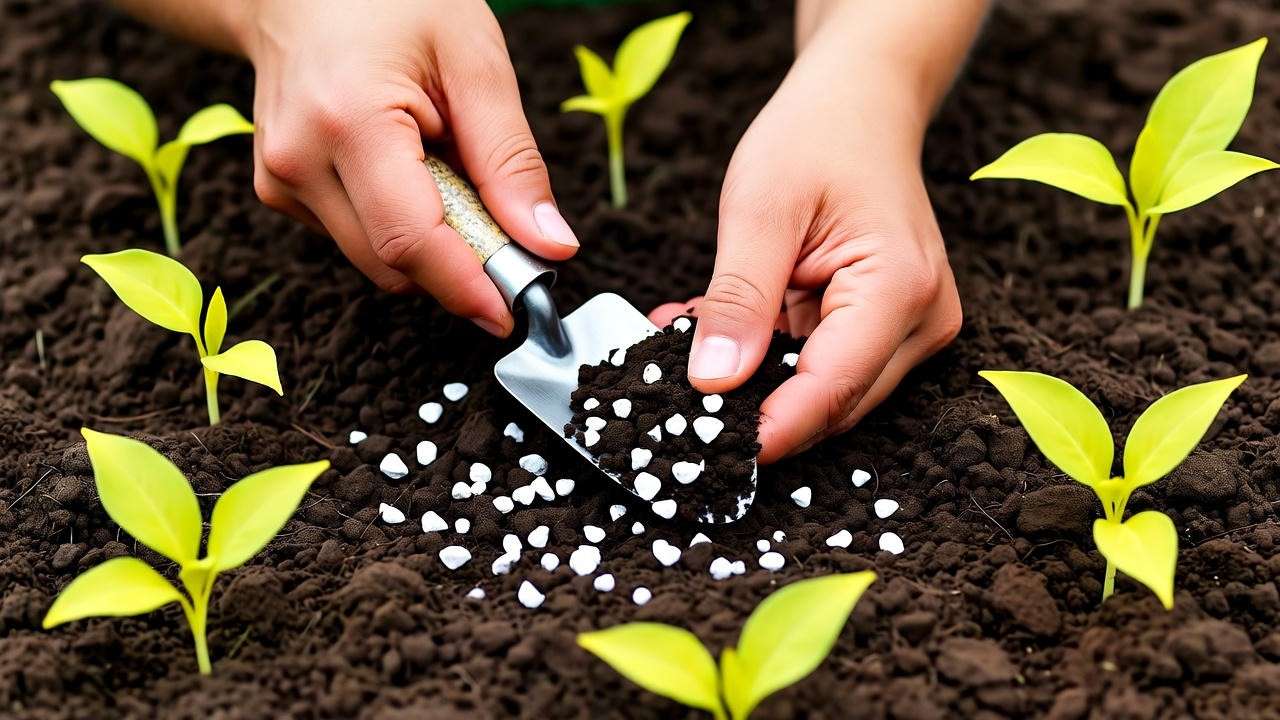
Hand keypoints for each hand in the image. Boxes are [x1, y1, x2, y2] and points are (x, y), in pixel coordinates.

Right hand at [241, 0, 578, 335]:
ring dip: (429, 241)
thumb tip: (549, 247)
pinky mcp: (278, 189)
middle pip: (394, 265)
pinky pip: (356, 238)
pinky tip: (404, 168)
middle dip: (459, 266)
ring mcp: (280, 181)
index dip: (469, 288)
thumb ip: (511, 161)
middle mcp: (298, 162)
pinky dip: (397, 222)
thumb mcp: (474, 62)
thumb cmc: (393, 2)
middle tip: (505, 231)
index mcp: (348, 123)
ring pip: (376, 261)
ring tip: (444, 167)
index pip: (412, 242)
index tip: (513, 313)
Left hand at [651, 46, 961, 463]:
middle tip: (673, 397)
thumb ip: (737, 299)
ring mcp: (908, 328)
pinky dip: (765, 358)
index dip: (770, 427)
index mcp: (897, 289)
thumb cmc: (817, 136)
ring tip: (681, 346)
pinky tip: (714, 333)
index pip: (831, 388)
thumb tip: (712, 381)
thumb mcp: (760, 209)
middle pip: (832, 402)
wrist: (859, 103)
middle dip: (754, 407)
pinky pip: (820, 363)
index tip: (709, 448)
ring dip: (754, 382)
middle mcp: (919, 321)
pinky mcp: (885, 327)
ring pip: (823, 391)